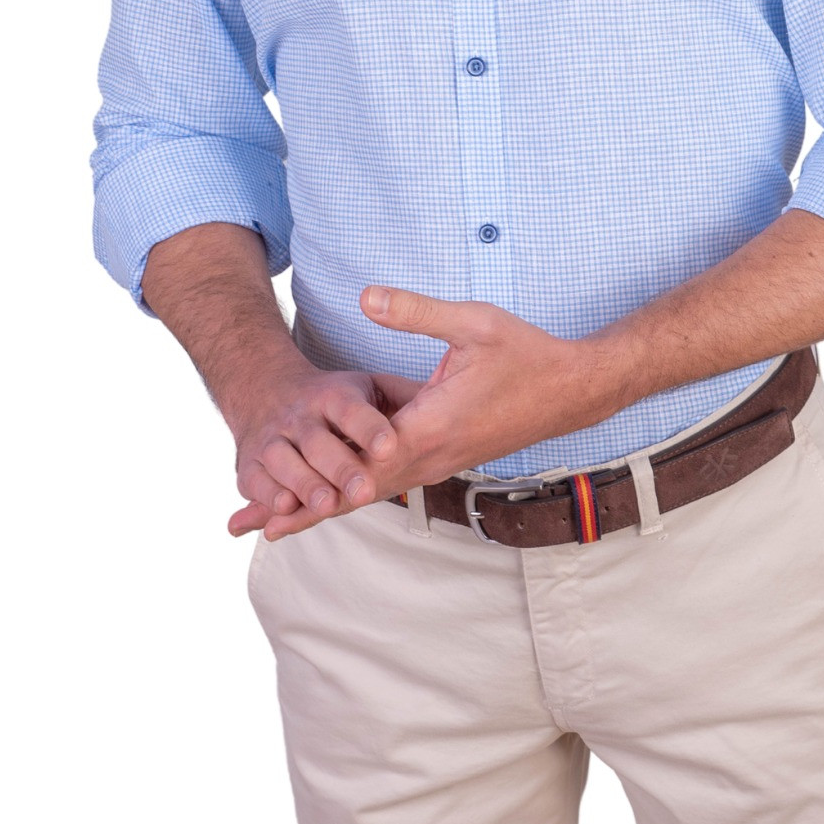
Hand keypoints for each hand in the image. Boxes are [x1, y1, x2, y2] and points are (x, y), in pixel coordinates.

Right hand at [227, 361, 422, 538]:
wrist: (265, 391)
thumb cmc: (332, 400)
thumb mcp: (368, 386)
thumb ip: (406, 398)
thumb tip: (454, 406)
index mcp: (332, 395)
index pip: (351, 409)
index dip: (369, 427)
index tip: (390, 445)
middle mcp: (300, 416)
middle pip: (319, 443)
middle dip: (341, 468)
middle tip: (366, 490)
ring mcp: (273, 439)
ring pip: (285, 462)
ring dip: (305, 485)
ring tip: (328, 504)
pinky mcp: (250, 464)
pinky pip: (256, 483)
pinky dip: (266, 498)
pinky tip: (280, 514)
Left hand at [252, 286, 635, 540]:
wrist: (571, 389)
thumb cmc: (525, 353)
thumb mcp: (473, 322)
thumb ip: (415, 314)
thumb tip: (364, 297)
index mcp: (431, 425)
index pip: (362, 461)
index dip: (315, 482)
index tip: (274, 502)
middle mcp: (431, 454)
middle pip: (357, 490)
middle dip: (304, 507)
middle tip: (251, 526)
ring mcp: (439, 461)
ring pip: (371, 491)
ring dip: (324, 505)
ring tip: (276, 522)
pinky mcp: (444, 457)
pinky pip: (391, 482)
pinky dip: (354, 492)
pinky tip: (333, 494)